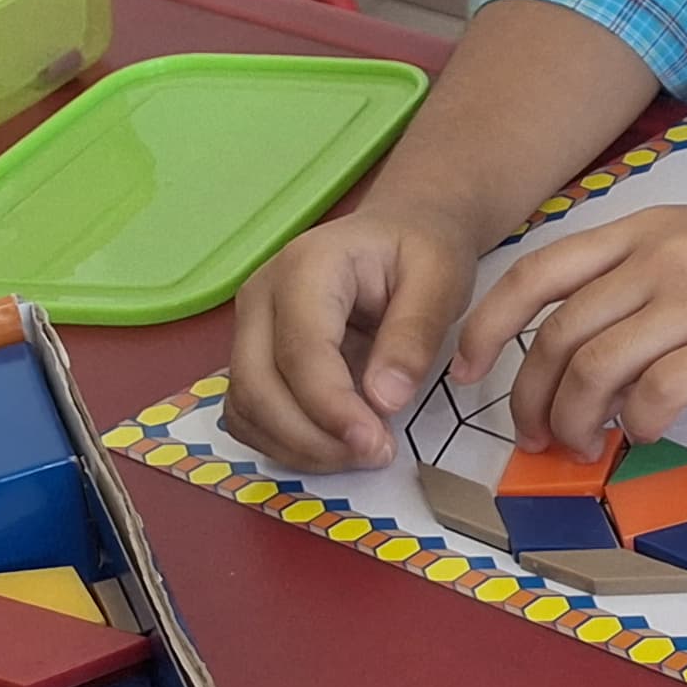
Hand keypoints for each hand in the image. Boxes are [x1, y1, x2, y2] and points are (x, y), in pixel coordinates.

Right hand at [224, 205, 487, 472]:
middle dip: (312, 437)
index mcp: (306, 267)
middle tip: (375, 456)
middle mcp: (260, 296)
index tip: (376, 444)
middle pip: (257, 385)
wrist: (401, 230)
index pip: (301, 351)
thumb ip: (414, 334)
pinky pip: (248, 413)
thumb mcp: (440, 277)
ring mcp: (247, 327)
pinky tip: (335, 447)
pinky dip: (284, 441)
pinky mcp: (250, 355)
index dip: (332, 407)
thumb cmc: (422, 248)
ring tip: (362, 454)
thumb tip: (384, 400)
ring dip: (297, 446)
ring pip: (246, 407)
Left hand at [453, 201, 686, 454]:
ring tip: (587, 445)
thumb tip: (583, 360)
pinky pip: (660, 393)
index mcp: (647, 229)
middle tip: (537, 437)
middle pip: (558, 335)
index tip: (468, 372)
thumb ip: (640, 286)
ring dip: (577, 422)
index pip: (537, 274)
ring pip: (597, 369)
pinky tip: (650, 432)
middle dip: (530, 399)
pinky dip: (640, 424)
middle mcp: (664, 256)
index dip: (488, 328)